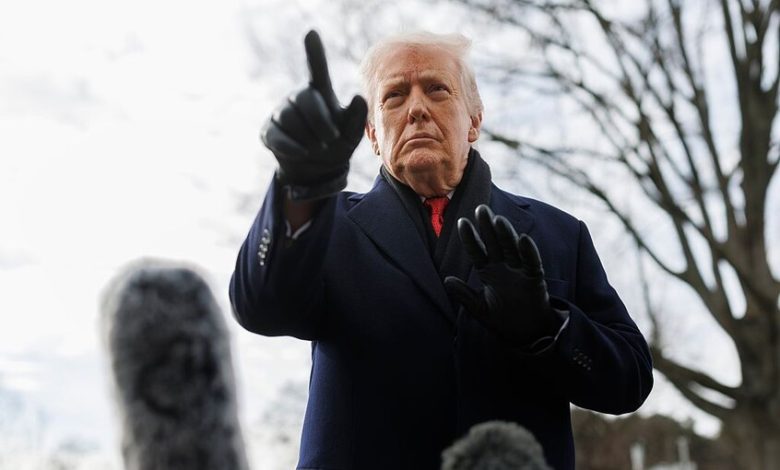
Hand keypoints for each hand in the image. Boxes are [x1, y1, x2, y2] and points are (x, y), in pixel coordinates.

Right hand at [261, 30, 366, 199]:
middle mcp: (298, 97)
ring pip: (289, 117)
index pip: (316, 69)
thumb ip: (356, 118)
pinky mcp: (269, 131)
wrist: (316, 169)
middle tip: (331, 139)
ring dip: (308, 137)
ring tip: (318, 147)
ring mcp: (281, 113)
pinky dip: (292, 147)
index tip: (311, 33)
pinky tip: (303, 153)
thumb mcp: (351, 134)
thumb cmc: (336, 144)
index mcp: (320, 92)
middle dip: (320, 121)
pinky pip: (277, 135)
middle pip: (305, 99)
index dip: (314, 52)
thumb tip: (358, 97)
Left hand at [444, 205, 558, 344]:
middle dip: (487, 227)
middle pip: (495, 243)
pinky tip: (523, 239)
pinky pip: (532, 262)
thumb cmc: (502, 320)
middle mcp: (503, 267)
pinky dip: (529, 252)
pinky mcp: (535, 278)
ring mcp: (519, 271)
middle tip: (481, 208)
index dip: (470, 237)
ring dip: (506, 234)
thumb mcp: (479, 309)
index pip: (477, 251)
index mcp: (488, 272)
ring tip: (498, 220)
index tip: (462, 221)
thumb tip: (446, 280)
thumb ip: (464, 295)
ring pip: (512, 248)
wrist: (525, 335)